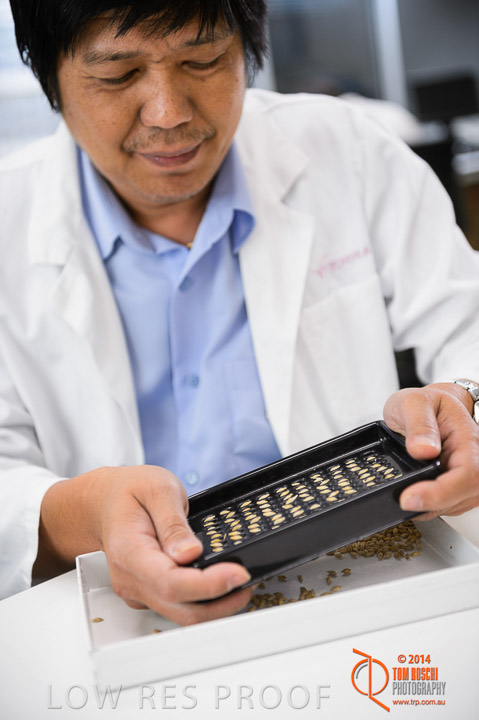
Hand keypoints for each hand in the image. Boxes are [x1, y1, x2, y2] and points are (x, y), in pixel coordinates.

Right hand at [35, 466, 252, 623]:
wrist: (105, 503)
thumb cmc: (129, 493)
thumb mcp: (157, 489)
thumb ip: (173, 523)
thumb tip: (190, 554)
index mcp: (130, 552)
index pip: (171, 583)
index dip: (209, 585)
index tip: (238, 574)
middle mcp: (131, 581)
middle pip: (181, 609)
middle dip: (221, 602)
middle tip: (247, 580)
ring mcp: (139, 592)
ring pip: (182, 614)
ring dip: (215, 605)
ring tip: (238, 580)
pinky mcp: (148, 595)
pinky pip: (179, 606)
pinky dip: (204, 601)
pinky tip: (219, 582)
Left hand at [383, 383, 478, 519]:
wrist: (434, 407)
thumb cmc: (427, 403)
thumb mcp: (414, 402)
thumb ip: (419, 424)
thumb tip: (423, 449)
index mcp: (468, 438)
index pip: (467, 473)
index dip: (440, 493)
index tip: (409, 498)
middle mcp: (477, 459)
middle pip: (465, 495)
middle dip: (432, 503)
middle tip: (402, 499)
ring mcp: (471, 476)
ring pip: (457, 505)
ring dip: (430, 506)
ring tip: (407, 492)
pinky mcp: (462, 488)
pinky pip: (449, 506)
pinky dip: (430, 505)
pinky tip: (416, 495)